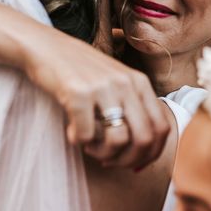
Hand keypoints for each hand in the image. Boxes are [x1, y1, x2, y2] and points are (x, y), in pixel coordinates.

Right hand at [21, 28, 169, 168]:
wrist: (48, 48)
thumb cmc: (83, 72)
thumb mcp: (117, 83)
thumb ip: (133, 110)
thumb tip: (143, 157)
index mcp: (140, 82)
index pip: (162, 128)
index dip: (150, 153)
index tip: (132, 162)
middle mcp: (126, 83)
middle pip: (144, 139)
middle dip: (128, 160)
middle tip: (109, 160)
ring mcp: (103, 87)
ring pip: (119, 140)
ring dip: (103, 153)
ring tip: (90, 146)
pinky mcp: (78, 93)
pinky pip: (86, 135)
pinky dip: (79, 142)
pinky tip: (72, 132)